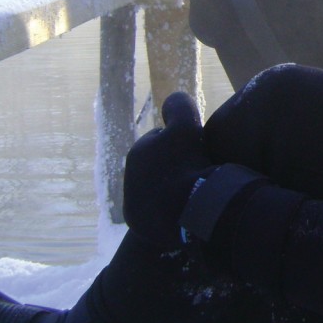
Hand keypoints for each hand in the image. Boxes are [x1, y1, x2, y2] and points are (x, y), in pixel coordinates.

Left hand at [122, 93, 212, 245]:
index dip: (179, 147)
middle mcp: (127, 178)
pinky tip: (183, 211)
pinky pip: (154, 215)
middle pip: (155, 170)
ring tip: (191, 194)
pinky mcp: (137, 224)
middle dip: (170, 169)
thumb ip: (178, 105)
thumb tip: (171, 98)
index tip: (195, 153)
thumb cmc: (189, 163)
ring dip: (168, 192)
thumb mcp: (187, 125)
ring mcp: (131, 203)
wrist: (191, 206)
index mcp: (137, 153)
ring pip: (154, 193)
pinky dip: (166, 212)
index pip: (160, 145)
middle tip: (194, 173)